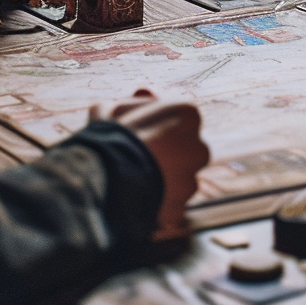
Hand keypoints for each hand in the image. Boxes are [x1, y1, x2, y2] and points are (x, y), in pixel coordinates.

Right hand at [92, 91, 208, 241]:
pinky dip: (155, 205)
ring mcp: (190, 180)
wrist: (107, 175)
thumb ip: (135, 102)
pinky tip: (134, 198)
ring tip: (134, 179)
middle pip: (186, 151)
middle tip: (139, 157)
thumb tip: (145, 95)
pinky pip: (167, 206)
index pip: (182, 120)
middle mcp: (198, 147)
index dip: (159, 127)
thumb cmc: (111, 135)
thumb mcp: (115, 106)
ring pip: (178, 181)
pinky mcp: (179, 209)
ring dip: (162, 181)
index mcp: (187, 114)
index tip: (141, 134)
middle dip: (168, 155)